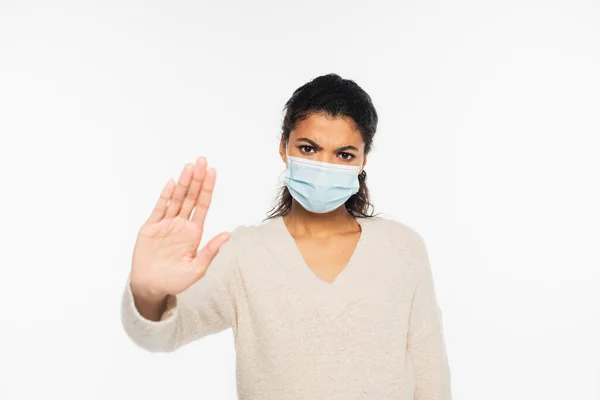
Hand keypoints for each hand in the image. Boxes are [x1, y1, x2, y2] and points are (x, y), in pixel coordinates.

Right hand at [129, 156, 230, 300]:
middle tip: (202, 161)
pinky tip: (172, 183)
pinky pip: (159, 208)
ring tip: (189, 166)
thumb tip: (228, 235)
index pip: (203, 205)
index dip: (208, 188)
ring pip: (176, 199)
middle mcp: (181, 225)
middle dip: (197, 179)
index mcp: (194, 233)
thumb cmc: (174, 280)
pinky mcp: (150, 227)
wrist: (150, 287)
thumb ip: (210, 251)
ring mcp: (166, 224)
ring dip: (183, 183)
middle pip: (191, 197)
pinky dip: (165, 196)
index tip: (213, 172)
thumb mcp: (197, 269)